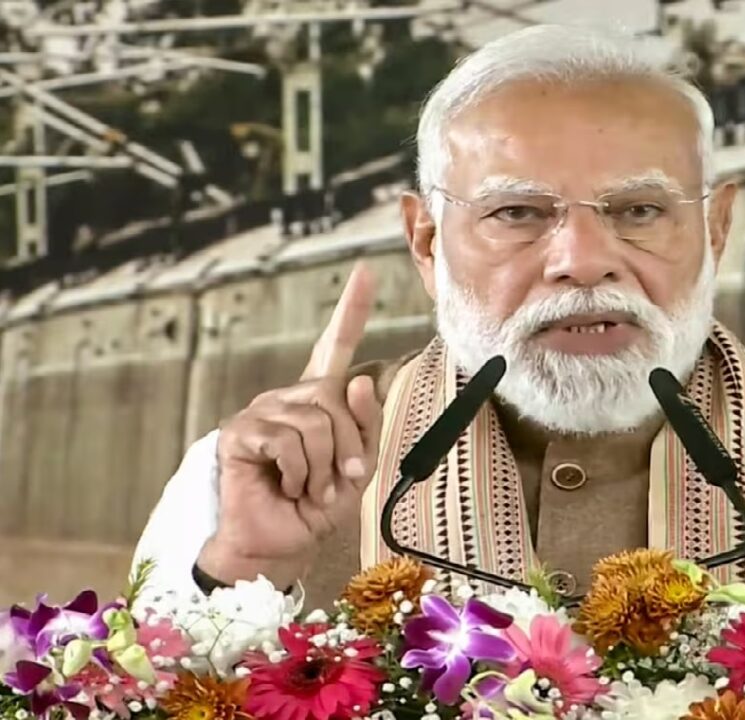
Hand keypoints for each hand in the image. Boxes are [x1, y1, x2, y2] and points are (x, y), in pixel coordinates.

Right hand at [197, 263, 382, 588]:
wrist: (279, 544)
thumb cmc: (316, 506)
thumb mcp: (357, 467)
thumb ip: (365, 426)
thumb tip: (359, 381)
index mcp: (319, 401)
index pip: (335, 347)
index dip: (350, 310)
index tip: (366, 271)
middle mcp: (290, 397)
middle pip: (336, 394)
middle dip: (347, 445)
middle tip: (335, 480)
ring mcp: (263, 411)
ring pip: (317, 419)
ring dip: (323, 466)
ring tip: (308, 487)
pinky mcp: (241, 431)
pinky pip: (288, 438)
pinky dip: (300, 471)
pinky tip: (287, 485)